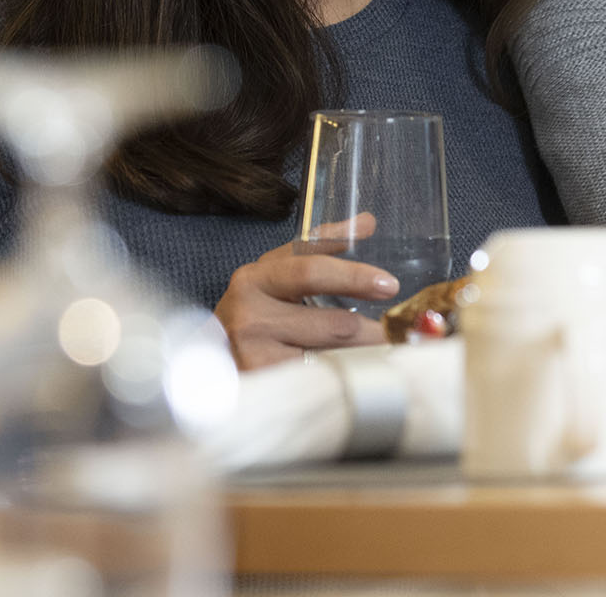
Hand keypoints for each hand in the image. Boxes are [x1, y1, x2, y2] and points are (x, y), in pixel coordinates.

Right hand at [215, 216, 398, 370]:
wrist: (209, 359)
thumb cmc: (255, 310)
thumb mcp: (278, 271)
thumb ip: (320, 245)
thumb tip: (366, 222)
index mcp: (256, 278)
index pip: (311, 272)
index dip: (354, 277)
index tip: (389, 285)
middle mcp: (249, 315)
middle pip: (332, 323)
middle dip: (372, 329)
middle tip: (396, 332)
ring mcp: (253, 352)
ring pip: (332, 354)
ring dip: (363, 355)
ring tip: (380, 354)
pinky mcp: (263, 383)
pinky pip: (319, 378)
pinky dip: (341, 375)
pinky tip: (353, 375)